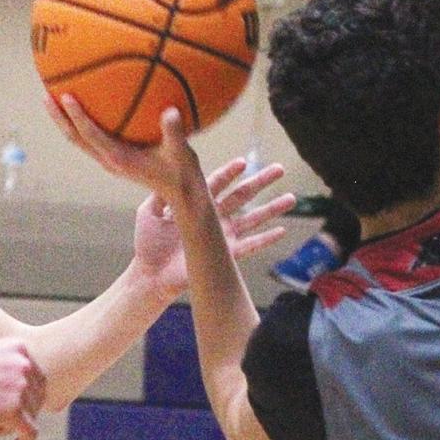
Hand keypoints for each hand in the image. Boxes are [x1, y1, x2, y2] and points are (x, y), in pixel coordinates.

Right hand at [0, 339, 43, 439]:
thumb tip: (32, 389)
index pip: (38, 377)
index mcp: (17, 348)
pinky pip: (30, 432)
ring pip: (31, 414)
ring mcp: (20, 386)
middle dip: (24, 409)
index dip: (30, 395)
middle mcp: (23, 364)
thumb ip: (6, 370)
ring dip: (15, 422)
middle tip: (2, 419)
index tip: (20, 407)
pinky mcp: (14, 410)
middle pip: (37, 395)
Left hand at [46, 96, 295, 298]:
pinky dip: (267, 238)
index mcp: (196, 205)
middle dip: (261, 182)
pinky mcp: (225, 256)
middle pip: (242, 196)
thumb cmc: (148, 246)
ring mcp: (222, 237)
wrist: (151, 277)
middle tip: (279, 169)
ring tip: (292, 198)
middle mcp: (213, 218)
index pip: (216, 184)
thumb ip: (159, 192)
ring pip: (252, 218)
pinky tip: (282, 230)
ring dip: (272, 208)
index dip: (230, 173)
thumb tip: (165, 170)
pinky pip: (251, 246)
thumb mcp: (150, 213)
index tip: (243, 162)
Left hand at [48, 94, 205, 202]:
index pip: (91, 135)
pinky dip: (81, 125)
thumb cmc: (181, 172)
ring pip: (80, 141)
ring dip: (65, 122)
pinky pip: (90, 140)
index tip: (66, 96)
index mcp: (120, 158)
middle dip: (60, 118)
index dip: (77, 116)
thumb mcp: (181, 152)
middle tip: (46, 95)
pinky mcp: (114, 159)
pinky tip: (83, 110)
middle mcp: (110, 160)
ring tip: (53, 100)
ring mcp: (110, 161)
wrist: (181, 193)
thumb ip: (174, 131)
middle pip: (76, 138)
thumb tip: (170, 110)